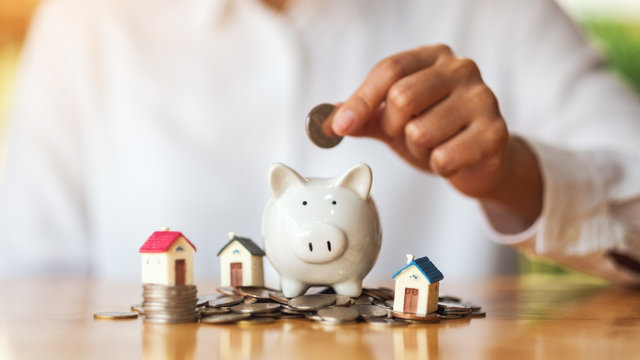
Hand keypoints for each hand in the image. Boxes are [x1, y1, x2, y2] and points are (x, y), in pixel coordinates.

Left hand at [331, 45, 542, 228]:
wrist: (480, 161)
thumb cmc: (436, 132)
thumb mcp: (394, 121)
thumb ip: (363, 116)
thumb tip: (328, 119)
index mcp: (434, 57)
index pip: (389, 69)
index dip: (360, 101)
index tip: (340, 127)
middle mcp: (462, 68)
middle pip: (402, 97)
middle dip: (394, 128)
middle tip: (406, 136)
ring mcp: (483, 98)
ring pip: (420, 132)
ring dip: (418, 150)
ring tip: (434, 147)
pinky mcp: (496, 132)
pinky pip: (444, 157)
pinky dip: (439, 166)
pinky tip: (452, 159)